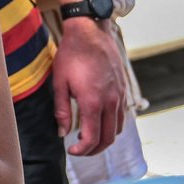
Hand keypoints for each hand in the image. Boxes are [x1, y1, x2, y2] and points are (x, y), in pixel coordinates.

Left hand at [53, 16, 125, 156]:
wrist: (90, 32)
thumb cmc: (72, 55)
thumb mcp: (60, 83)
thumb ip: (61, 110)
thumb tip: (62, 132)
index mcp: (93, 102)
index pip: (92, 138)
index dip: (83, 150)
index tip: (73, 150)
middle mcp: (111, 101)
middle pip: (108, 138)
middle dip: (94, 149)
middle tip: (80, 149)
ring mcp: (120, 95)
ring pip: (118, 129)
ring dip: (105, 139)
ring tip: (90, 138)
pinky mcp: (124, 89)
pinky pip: (122, 115)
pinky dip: (113, 125)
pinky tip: (101, 123)